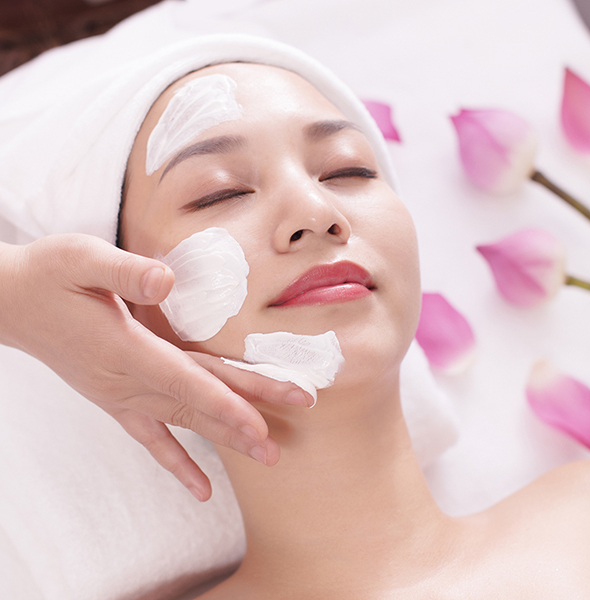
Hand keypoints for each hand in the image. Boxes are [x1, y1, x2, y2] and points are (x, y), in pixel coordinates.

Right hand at [0, 234, 312, 500]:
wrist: (11, 303)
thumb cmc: (50, 275)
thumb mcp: (82, 258)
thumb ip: (125, 271)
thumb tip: (167, 281)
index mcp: (124, 347)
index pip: (183, 380)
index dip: (222, 402)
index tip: (258, 425)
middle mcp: (125, 380)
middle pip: (196, 402)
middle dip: (243, 421)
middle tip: (281, 446)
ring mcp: (120, 395)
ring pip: (185, 420)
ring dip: (225, 439)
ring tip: (267, 457)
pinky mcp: (116, 399)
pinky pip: (153, 439)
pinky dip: (179, 462)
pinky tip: (202, 489)